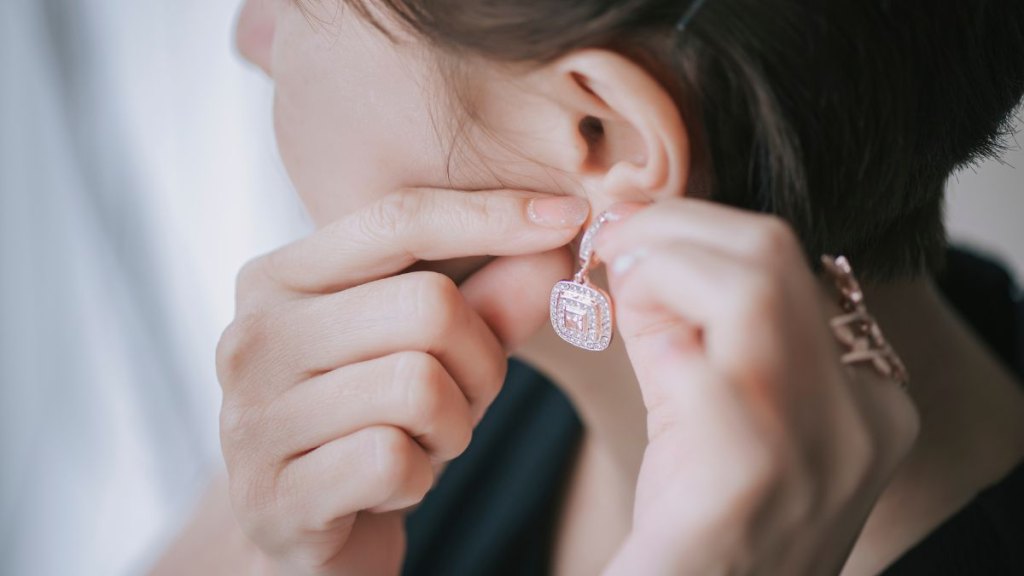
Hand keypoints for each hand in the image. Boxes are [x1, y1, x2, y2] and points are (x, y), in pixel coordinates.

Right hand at [216, 188, 585, 574]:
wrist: (305, 523)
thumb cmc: (372, 417)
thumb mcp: (433, 348)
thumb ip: (490, 294)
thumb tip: (556, 241)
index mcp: (279, 278)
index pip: (398, 220)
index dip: (492, 216)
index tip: (568, 217)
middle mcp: (251, 336)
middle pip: (428, 307)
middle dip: (481, 359)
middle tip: (468, 395)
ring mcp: (252, 417)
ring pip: (419, 386)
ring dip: (454, 425)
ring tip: (424, 439)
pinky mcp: (272, 496)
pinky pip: (393, 461)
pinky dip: (419, 476)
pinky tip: (392, 483)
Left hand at [592, 199, 919, 574]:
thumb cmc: (697, 523)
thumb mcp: (710, 413)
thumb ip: (685, 329)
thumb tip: (634, 239)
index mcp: (866, 399)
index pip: (789, 265)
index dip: (699, 230)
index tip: (633, 233)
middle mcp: (859, 418)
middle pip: (774, 256)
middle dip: (675, 228)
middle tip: (610, 244)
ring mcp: (814, 450)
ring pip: (752, 290)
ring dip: (662, 268)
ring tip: (616, 291)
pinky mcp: (749, 484)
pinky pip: (706, 377)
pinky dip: (654, 342)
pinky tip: (632, 354)